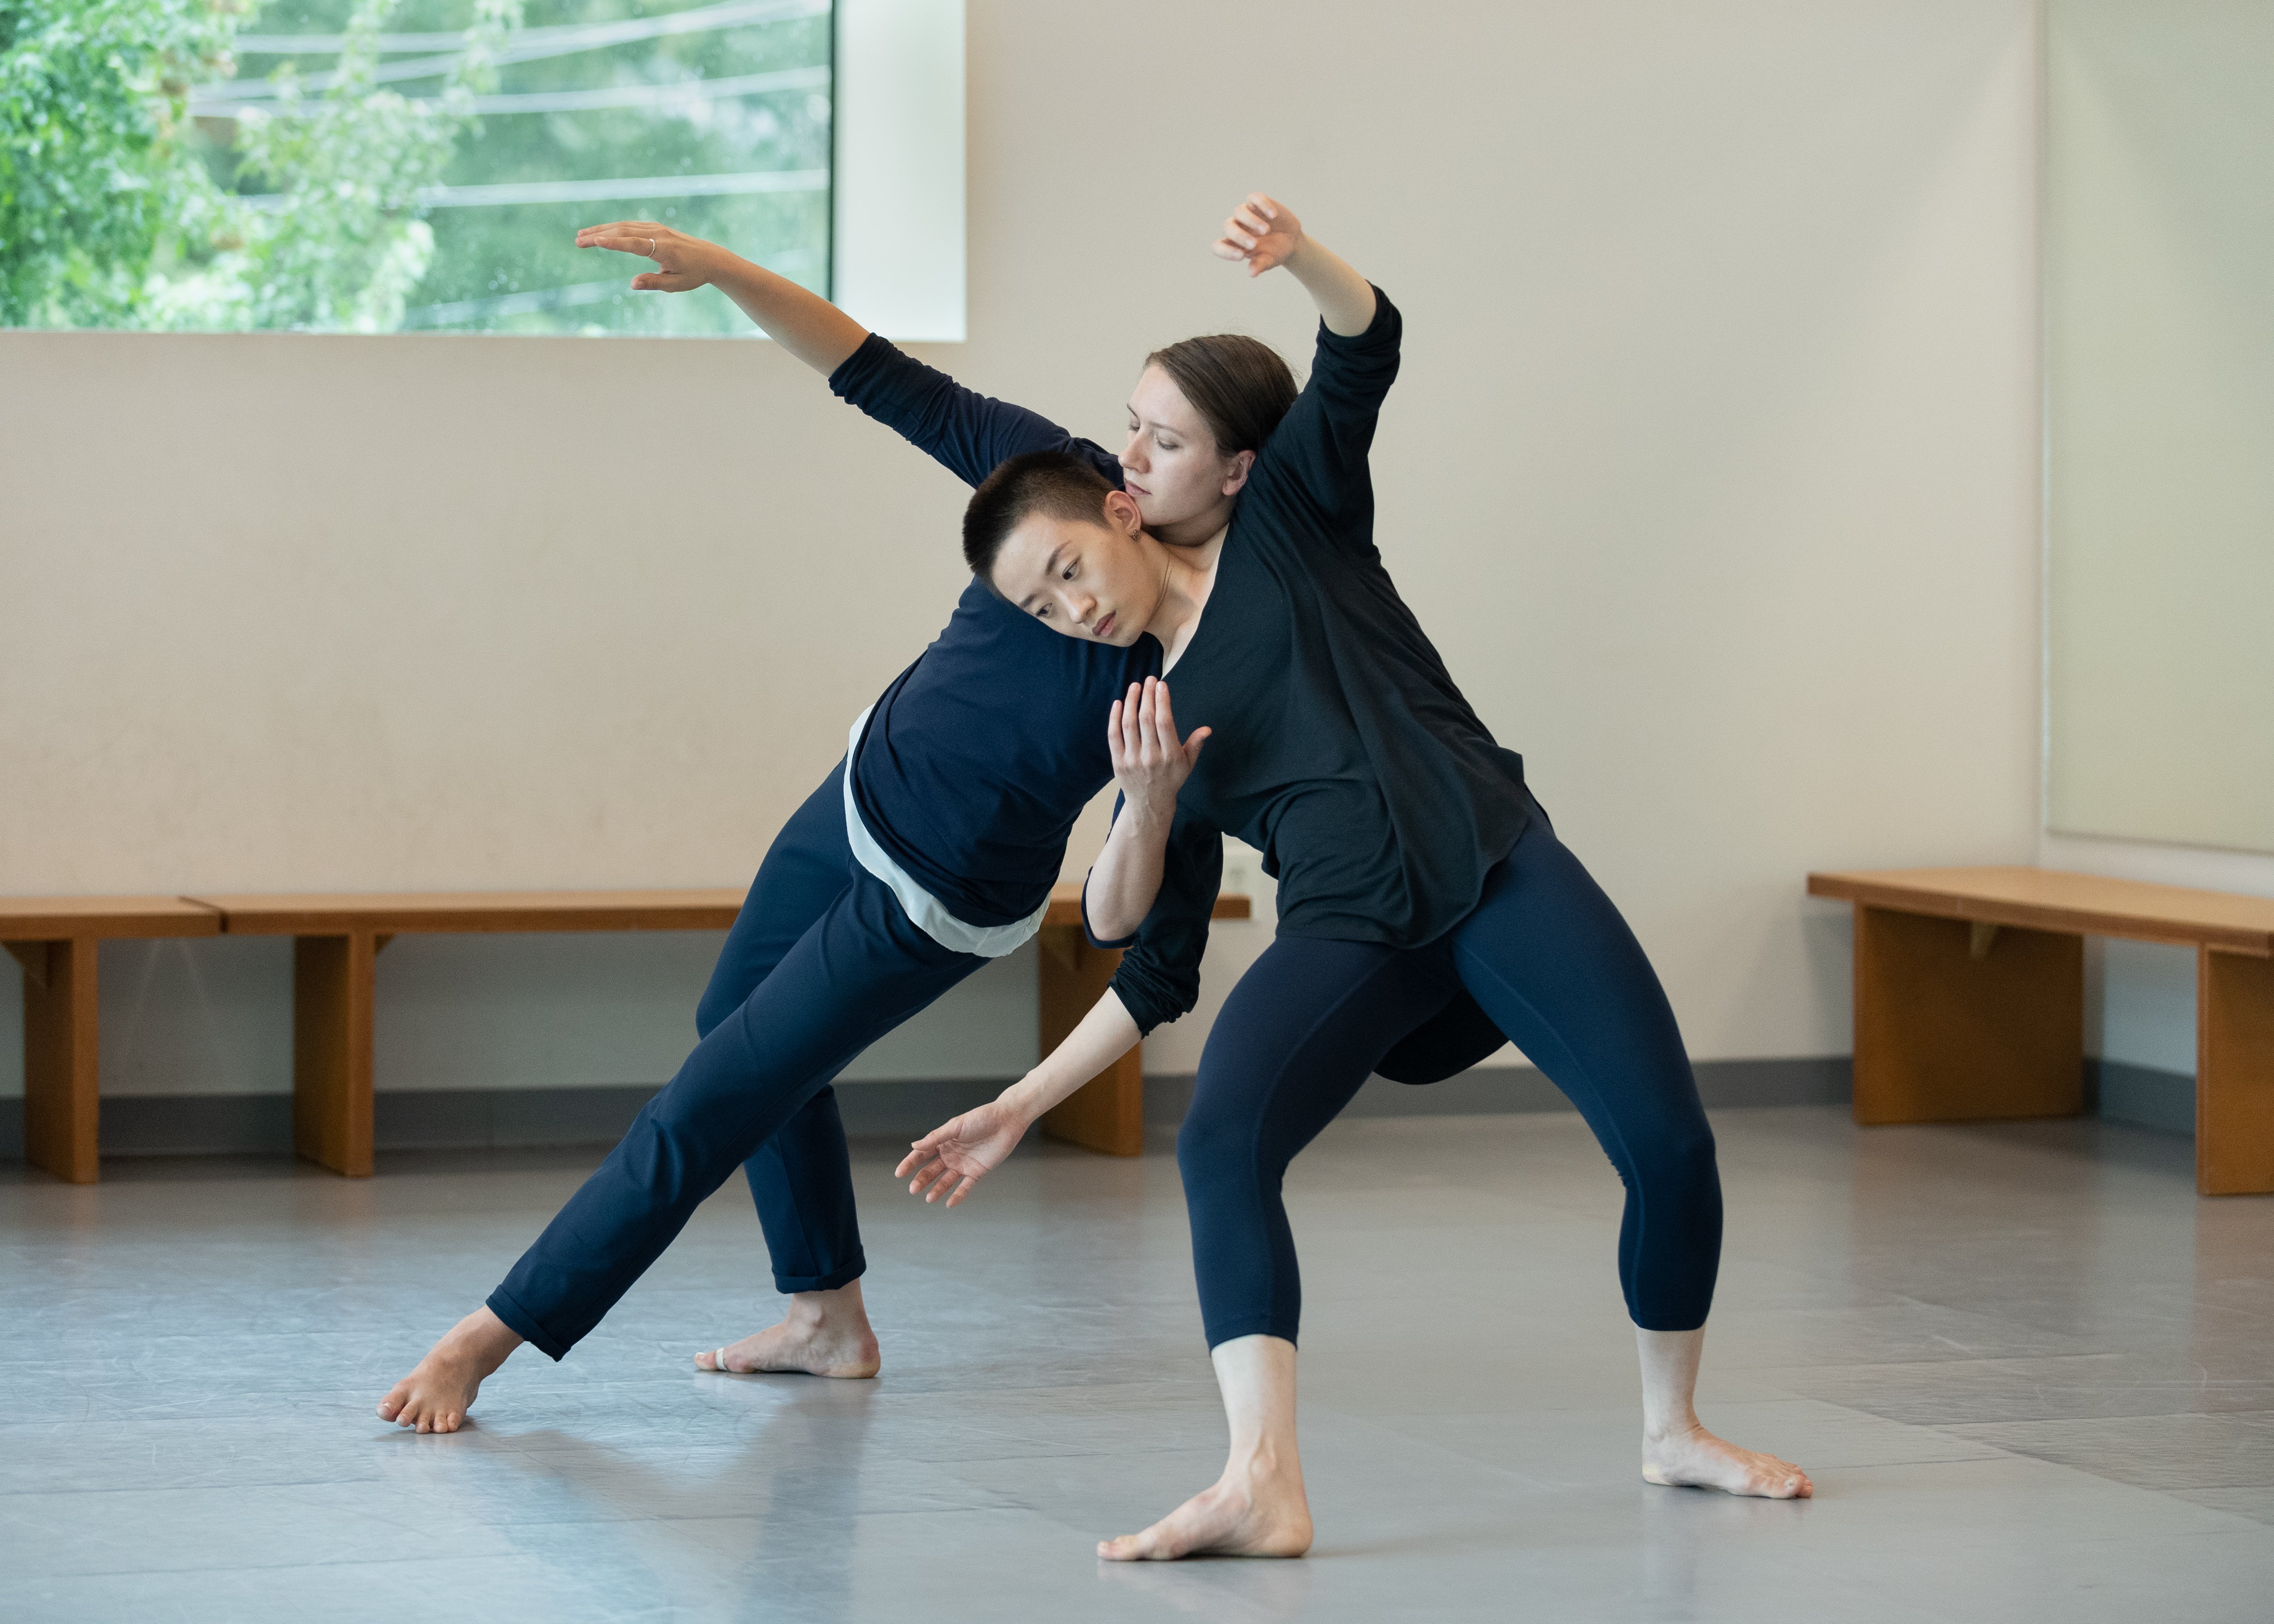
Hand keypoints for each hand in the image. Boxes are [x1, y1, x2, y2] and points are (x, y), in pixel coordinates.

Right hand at [574, 221, 717, 291]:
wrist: (711, 258)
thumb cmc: (694, 274)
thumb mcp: (676, 285)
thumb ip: (653, 283)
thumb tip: (632, 284)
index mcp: (664, 248)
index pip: (634, 243)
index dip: (614, 243)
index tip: (596, 242)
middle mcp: (658, 234)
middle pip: (623, 231)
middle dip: (598, 235)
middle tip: (577, 241)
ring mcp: (656, 228)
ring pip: (624, 226)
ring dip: (601, 230)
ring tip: (581, 236)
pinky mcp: (654, 228)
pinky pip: (629, 226)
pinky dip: (613, 228)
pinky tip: (600, 233)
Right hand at [895, 1098, 1030, 1206]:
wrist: (1007, 1120)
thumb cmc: (982, 1118)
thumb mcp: (956, 1126)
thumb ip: (936, 1138)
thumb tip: (914, 1146)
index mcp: (944, 1141)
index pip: (922, 1154)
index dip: (910, 1163)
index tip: (899, 1173)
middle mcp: (951, 1154)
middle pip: (931, 1170)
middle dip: (921, 1179)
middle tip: (913, 1189)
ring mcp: (964, 1164)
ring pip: (946, 1180)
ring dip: (937, 1189)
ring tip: (929, 1199)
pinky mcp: (977, 1171)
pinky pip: (965, 1186)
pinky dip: (957, 1195)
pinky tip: (949, 1203)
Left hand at [1109, 677, 1209, 818]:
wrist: (1149, 804)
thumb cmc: (1171, 780)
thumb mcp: (1188, 764)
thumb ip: (1195, 745)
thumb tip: (1207, 729)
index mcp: (1170, 756)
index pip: (1165, 723)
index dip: (1162, 701)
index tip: (1161, 685)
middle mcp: (1151, 757)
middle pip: (1146, 720)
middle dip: (1147, 696)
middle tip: (1149, 679)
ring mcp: (1132, 760)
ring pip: (1129, 724)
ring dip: (1131, 702)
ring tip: (1135, 686)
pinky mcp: (1118, 762)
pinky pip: (1114, 736)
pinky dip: (1114, 718)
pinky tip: (1119, 703)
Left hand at [1211, 192, 1304, 277]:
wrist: (1291, 240)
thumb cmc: (1275, 252)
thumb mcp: (1269, 260)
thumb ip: (1259, 265)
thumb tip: (1252, 273)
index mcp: (1234, 244)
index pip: (1218, 246)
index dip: (1225, 251)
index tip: (1240, 256)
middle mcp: (1237, 227)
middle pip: (1228, 226)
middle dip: (1239, 236)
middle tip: (1254, 244)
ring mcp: (1247, 213)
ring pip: (1239, 211)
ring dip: (1251, 221)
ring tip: (1266, 230)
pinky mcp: (1258, 203)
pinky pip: (1254, 198)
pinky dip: (1263, 205)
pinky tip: (1273, 215)